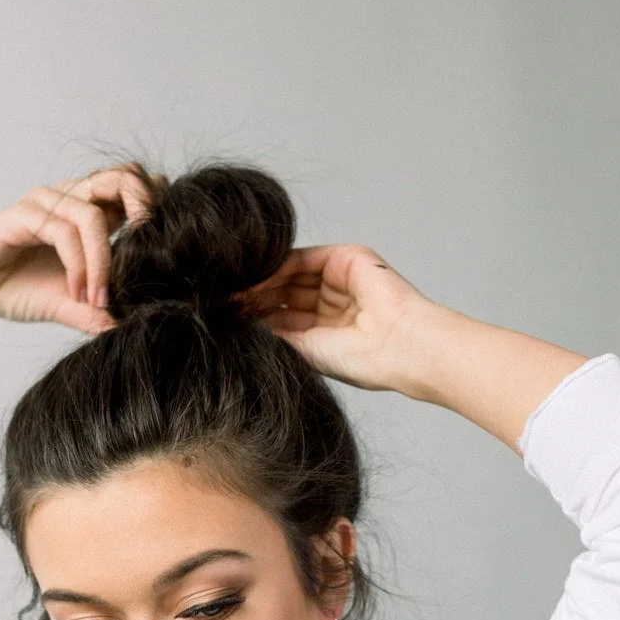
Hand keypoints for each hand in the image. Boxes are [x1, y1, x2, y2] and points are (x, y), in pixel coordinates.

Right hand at [0, 164, 164, 333]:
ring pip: (93, 214)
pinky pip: (63, 230)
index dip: (153, 208)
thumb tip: (130, 328)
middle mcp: (69, 198)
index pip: (132, 188)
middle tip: (149, 254)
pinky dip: (78, 264)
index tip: (162, 250)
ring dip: (103, 262)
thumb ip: (98, 312)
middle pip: (122, 177)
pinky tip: (77, 292)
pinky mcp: (23, 214)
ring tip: (97, 299)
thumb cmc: (14, 289)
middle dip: (143, 210)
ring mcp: (45, 202)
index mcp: (87, 211)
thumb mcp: (68, 306)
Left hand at [231, 243, 437, 392]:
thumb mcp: (306, 351)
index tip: (225, 320)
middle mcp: (332, 303)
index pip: (282, 315)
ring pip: (289, 275)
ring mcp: (339, 279)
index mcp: (327, 330)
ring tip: (232, 295)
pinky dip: (275, 268)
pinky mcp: (346, 257)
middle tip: (222, 303)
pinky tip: (252, 282)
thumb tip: (241, 327)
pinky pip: (301, 259)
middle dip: (253, 298)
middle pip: (282, 292)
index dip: (255, 316)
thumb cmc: (361, 362)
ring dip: (259, 283)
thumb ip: (277, 334)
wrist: (397, 347)